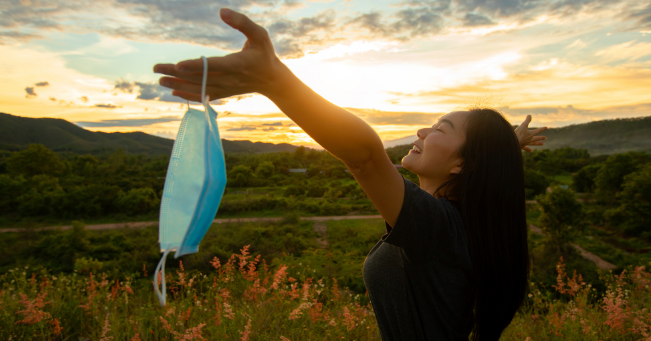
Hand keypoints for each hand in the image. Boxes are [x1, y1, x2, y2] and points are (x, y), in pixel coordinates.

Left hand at [152, 8, 287, 101]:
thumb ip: (243, 22)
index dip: (195, 66)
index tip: (178, 66)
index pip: (213, 66)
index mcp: (238, 64)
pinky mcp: (224, 93)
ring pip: (199, 88)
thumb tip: (222, 11)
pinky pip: (204, 96)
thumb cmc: (264, 53)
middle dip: (177, 75)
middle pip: (200, 78)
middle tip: (156, 70)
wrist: (273, 79)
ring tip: (160, 81)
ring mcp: (226, 88)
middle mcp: (230, 79)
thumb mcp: (260, 34)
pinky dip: (189, 95)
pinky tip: (174, 92)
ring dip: (178, 85)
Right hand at [515, 115, 546, 151]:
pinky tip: (531, 151)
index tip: (547, 127)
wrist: (513, 142)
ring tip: (543, 144)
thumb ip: (527, 120)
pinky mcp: (522, 146)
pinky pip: (526, 148)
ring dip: (538, 143)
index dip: (542, 128)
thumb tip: (530, 115)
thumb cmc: (518, 133)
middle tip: (545, 138)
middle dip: (541, 137)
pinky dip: (528, 149)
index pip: (538, 131)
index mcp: (530, 134)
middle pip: (536, 138)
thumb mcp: (523, 125)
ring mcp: (526, 143)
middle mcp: (529, 139)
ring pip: (533, 143)